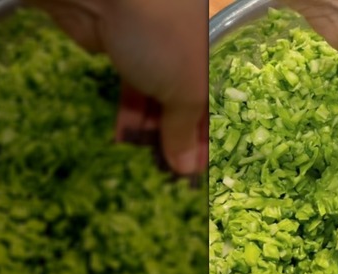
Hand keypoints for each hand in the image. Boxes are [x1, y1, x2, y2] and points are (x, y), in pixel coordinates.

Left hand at [26, 0, 206, 174]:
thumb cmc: (164, 37)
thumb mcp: (186, 89)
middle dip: (180, 137)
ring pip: (156, 98)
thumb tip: (187, 169)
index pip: (218, 102)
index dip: (210, 136)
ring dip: (154, 132)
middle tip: (176, 173)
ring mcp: (152, 50)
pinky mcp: (119, 52)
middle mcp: (186, 51)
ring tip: (154, 166)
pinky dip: (130, 117)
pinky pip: (129, 92)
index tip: (203, 168)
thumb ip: (185, 130)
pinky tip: (128, 143)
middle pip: (186, 102)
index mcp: (213, 52)